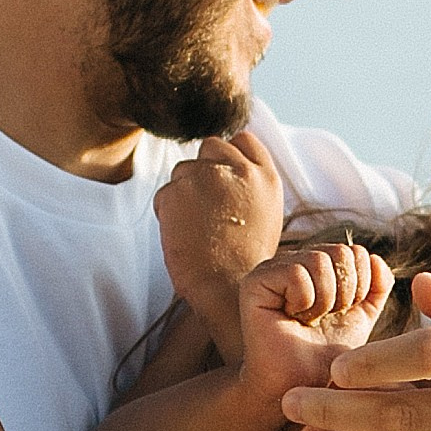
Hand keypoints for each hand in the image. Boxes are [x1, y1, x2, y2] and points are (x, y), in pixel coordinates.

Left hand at [155, 132, 286, 340]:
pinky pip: (164, 194)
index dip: (229, 157)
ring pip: (183, 170)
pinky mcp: (177, 192)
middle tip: (206, 208)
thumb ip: (249, 185)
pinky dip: (167, 212)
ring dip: (184, 193)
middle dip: (204, 170)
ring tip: (198, 228)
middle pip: (209, 148)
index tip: (225, 180)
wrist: (228, 290)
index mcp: (265, 176)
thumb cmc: (245, 262)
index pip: (242, 140)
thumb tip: (225, 167)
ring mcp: (207, 178)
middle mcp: (238, 170)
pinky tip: (184, 235)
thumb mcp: (264, 214)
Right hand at [237, 243, 393, 410]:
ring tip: (307, 321)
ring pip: (319, 261)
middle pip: (340, 252)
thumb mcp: (361, 317)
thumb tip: (374, 257)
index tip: (340, 315)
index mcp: (316, 264)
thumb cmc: (326, 356)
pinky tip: (291, 320)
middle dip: (344, 294)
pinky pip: (297, 274)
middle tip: (323, 320)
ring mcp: (271, 269)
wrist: (300, 388)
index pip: (355, 252)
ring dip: (323, 301)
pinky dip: (304, 303)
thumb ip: (375, 286)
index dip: (360, 287)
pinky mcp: (255, 283)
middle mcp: (292, 260)